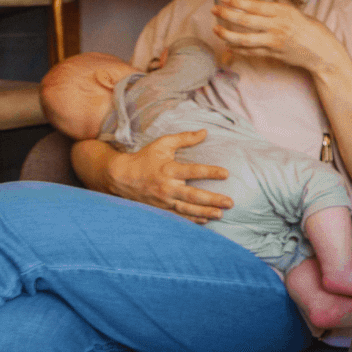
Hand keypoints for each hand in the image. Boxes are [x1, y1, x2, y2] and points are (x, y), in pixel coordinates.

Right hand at [106, 130, 233, 222]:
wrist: (120, 177)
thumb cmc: (145, 158)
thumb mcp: (163, 144)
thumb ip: (184, 138)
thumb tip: (204, 132)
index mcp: (169, 169)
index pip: (193, 171)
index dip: (210, 172)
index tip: (226, 173)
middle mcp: (167, 187)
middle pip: (193, 196)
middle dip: (212, 200)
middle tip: (230, 202)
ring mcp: (163, 201)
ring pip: (187, 210)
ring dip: (205, 212)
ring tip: (221, 214)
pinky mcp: (160, 209)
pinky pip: (178, 217)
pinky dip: (192, 220)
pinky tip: (205, 220)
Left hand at [212, 0, 343, 73]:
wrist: (323, 52)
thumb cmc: (312, 30)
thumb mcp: (297, 12)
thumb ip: (279, 7)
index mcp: (283, 12)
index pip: (255, 6)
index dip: (237, 2)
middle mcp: (277, 27)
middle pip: (245, 21)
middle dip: (226, 15)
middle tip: (214, 10)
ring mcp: (274, 42)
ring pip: (244, 39)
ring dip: (227, 34)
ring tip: (216, 29)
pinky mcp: (273, 54)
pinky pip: (251, 52)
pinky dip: (237, 49)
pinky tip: (228, 45)